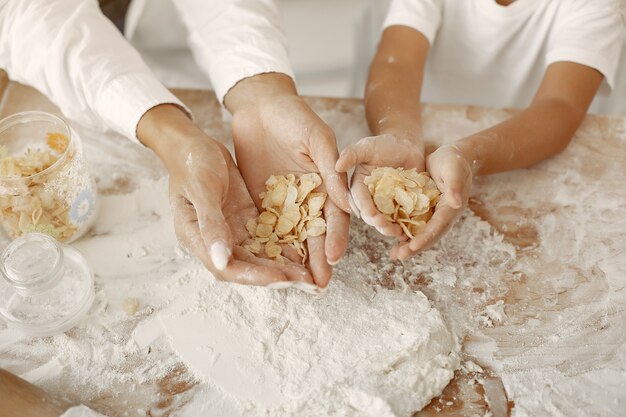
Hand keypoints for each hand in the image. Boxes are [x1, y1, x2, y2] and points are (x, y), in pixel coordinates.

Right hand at [138, 105, 312, 284]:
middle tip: (306, 282)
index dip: (255, 277)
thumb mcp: (202, 190)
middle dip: (275, 275)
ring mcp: (230, 230)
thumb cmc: (191, 162)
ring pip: (258, 255)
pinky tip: (304, 249)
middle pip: (247, 267)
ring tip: (310, 273)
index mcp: (197, 237)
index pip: (228, 268)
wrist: (193, 143)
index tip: (282, 279)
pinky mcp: (244, 218)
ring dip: (282, 265)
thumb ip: (211, 225)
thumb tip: (222, 260)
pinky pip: (265, 237)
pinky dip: (282, 245)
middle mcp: (214, 240)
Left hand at [225, 74, 350, 287]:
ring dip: (294, 259)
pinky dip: (269, 244)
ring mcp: (286, 199)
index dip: (335, 239)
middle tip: (317, 286)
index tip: (331, 260)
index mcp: (328, 183)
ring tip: (295, 284)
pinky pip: (267, 225)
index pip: (335, 217)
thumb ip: (331, 169)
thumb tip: (347, 205)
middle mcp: (309, 196)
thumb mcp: (316, 138)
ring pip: (292, 234)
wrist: (260, 104)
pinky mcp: (264, 198)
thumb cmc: (294, 115)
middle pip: (314, 233)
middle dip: (316, 260)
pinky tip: (268, 262)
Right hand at [335, 134, 424, 238]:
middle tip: (389, 229)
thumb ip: (351, 154)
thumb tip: (336, 165)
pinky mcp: (400, 207)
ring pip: (386, 221)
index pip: (359, 201)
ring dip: (392, 229)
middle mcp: (370, 199)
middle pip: (372, 215)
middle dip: (379, 224)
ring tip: (400, 233)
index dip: (366, 210)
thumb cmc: (384, 144)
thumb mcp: (366, 147)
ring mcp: (386, 205)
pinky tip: (411, 232)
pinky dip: (406, 226)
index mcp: (358, 188)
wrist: (407, 147)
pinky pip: (402, 219)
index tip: (373, 217)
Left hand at [391, 144, 472, 259]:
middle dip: (414, 247)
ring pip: (419, 232)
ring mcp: (431, 213)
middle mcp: (441, 215)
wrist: (449, 156)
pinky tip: (390, 237)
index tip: (413, 246)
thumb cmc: (453, 161)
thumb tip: (456, 203)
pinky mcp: (421, 209)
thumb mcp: (454, 169)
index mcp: (451, 208)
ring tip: (394, 255)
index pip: (438, 225)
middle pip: (428, 234)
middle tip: (399, 256)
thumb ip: (454, 185)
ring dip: (408, 244)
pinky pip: (412, 223)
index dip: (426, 237)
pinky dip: (402, 231)